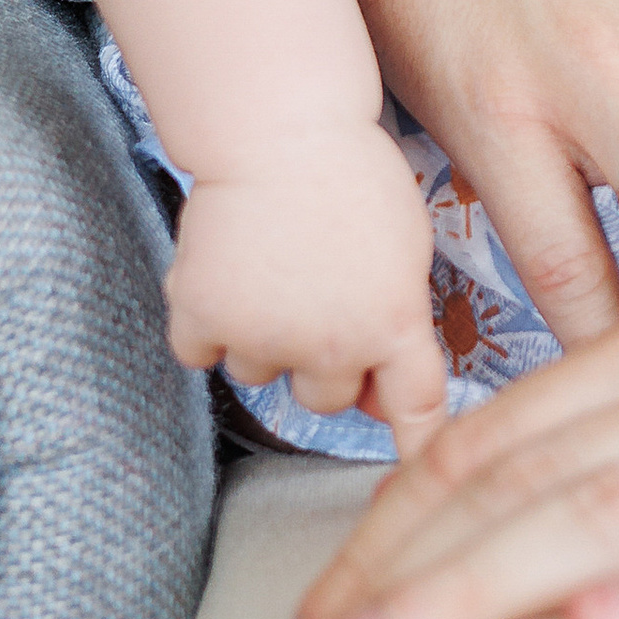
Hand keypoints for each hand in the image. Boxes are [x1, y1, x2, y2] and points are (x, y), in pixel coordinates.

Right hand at [167, 120, 449, 457]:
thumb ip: (398, 319)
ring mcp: (263, 335)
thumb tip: (380, 389)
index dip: (417, 454)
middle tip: (319, 294)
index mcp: (394, 323)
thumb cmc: (355, 174)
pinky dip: (207, 320)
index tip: (416, 494)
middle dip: (326, 362)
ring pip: (261, 373)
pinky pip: (202, 352)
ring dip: (264, 335)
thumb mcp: (407, 247)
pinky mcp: (201, 316)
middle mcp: (331, 345)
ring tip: (276, 263)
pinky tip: (227, 269)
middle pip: (328, 400)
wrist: (280, 125)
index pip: (418, 412)